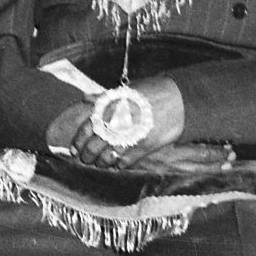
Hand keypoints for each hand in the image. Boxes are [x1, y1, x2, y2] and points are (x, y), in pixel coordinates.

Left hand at [68, 76, 186, 167]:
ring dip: (102, 162)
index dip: (78, 141)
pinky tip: (119, 162)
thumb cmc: (153, 91)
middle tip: (88, 158)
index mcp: (110, 108)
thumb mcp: (127, 90)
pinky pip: (124, 162)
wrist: (180, 99)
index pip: (85, 129)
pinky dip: (119, 165)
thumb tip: (85, 98)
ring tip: (102, 162)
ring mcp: (129, 137)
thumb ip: (104, 97)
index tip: (75, 148)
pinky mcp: (143, 147)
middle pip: (93, 148)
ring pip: (107, 158)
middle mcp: (117, 124)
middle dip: (88, 156)